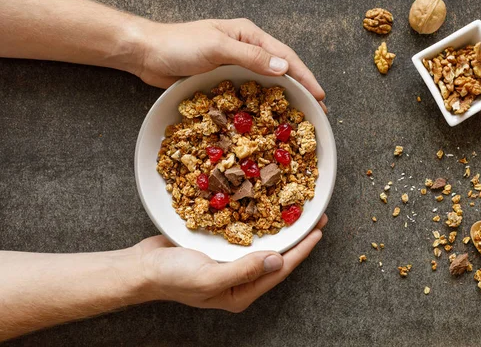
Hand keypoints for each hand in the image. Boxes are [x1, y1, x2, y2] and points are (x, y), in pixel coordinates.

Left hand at [134, 18, 325, 110]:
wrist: (148, 54)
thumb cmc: (179, 45)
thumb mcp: (217, 48)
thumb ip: (251, 57)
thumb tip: (285, 70)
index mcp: (249, 36)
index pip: (284, 57)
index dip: (305, 77)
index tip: (320, 96)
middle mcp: (246, 50)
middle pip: (280, 71)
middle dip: (300, 90)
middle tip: (316, 112)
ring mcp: (234, 67)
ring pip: (266, 85)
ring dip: (282, 101)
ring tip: (297, 119)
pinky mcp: (223, 82)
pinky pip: (248, 95)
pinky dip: (260, 107)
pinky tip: (267, 120)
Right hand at [135, 215, 326, 311]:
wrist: (142, 266)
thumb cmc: (172, 276)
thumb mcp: (210, 277)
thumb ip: (245, 270)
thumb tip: (278, 259)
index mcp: (241, 292)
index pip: (279, 269)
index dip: (301, 250)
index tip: (318, 231)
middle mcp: (240, 278)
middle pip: (277, 256)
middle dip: (298, 238)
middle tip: (317, 217)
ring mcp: (231, 262)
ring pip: (264, 243)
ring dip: (281, 228)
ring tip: (298, 211)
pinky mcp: (221, 247)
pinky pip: (246, 234)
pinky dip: (259, 221)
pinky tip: (267, 208)